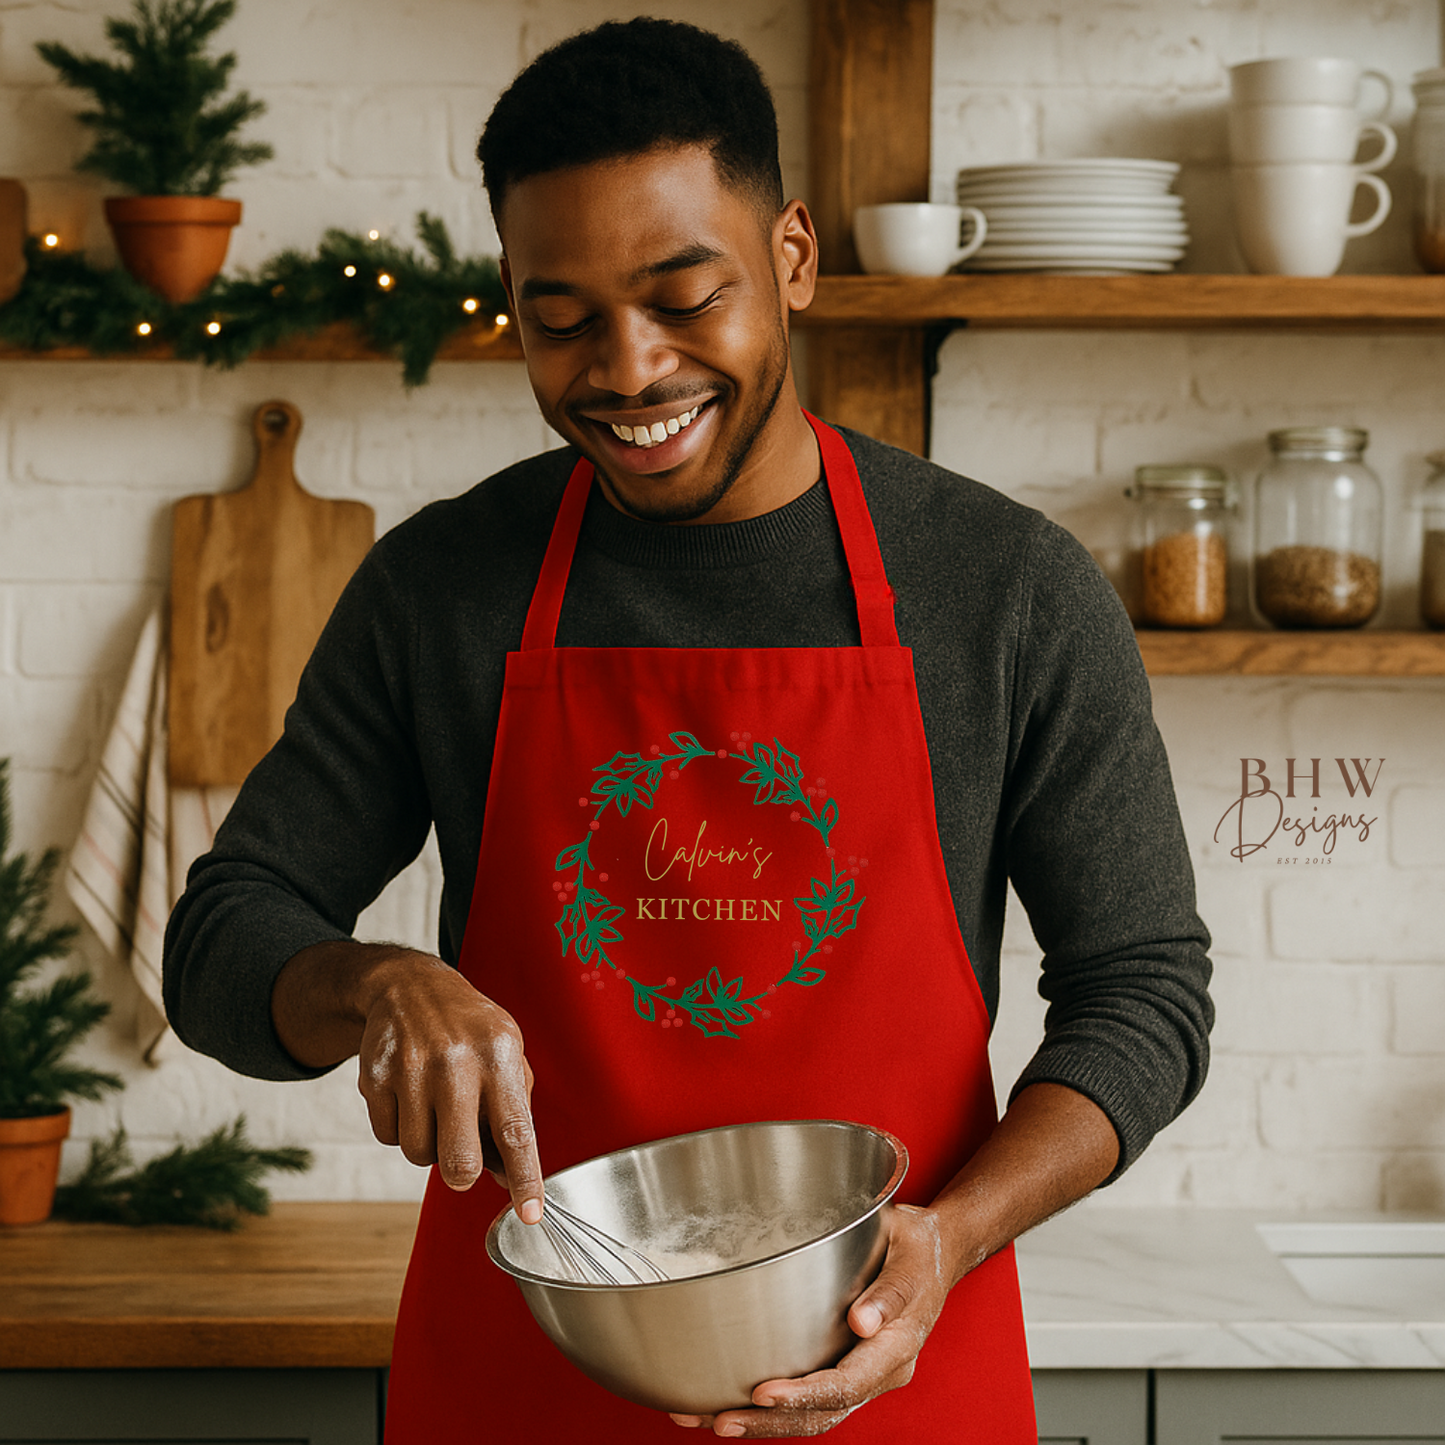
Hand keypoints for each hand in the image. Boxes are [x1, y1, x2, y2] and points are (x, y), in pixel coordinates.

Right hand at [271, 941, 542, 1220]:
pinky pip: (387, 1137)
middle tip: (461, 1157)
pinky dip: (400, 1129)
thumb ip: (513, 1113)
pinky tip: (410, 1096)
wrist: (411, 986)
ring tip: (437, 1108)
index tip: (531, 1213)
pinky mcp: (375, 1077)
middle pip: (459, 1160)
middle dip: (461, 1173)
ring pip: (419, 1155)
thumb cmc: (470, 1029)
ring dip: (430, 1146)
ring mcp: (411, 1069)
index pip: (515, 1130)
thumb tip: (508, 1176)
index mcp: (499, 1055)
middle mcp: (456, 1062)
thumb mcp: (507, 1054)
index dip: (524, 1178)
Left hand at [668, 1203, 949, 1437]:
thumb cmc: (919, 1247)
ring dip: (764, 1422)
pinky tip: (732, 1398)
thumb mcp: (911, 1255)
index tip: (764, 1393)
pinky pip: (810, 1396)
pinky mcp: (845, 1365)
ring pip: (813, 1413)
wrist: (936, 1252)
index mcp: (898, 1348)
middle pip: (824, 1413)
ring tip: (711, 1418)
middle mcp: (880, 1371)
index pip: (848, 1385)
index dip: (805, 1394)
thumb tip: (862, 1322)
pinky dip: (772, 1405)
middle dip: (771, 1423)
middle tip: (721, 1420)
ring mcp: (863, 1373)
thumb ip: (891, 1290)